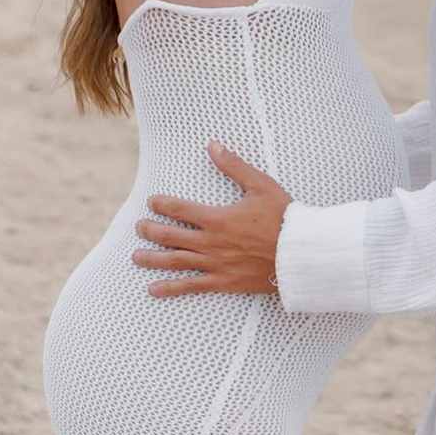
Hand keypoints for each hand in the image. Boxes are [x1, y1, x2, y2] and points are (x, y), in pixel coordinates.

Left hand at [135, 146, 290, 296]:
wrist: (300, 254)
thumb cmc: (283, 217)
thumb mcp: (260, 185)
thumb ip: (233, 166)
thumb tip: (212, 145)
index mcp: (217, 217)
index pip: (179, 209)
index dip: (162, 204)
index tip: (152, 202)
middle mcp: (210, 242)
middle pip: (170, 236)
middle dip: (150, 230)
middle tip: (139, 227)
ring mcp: (215, 264)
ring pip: (175, 261)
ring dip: (152, 258)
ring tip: (136, 256)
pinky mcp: (223, 281)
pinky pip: (191, 286)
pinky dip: (170, 287)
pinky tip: (153, 289)